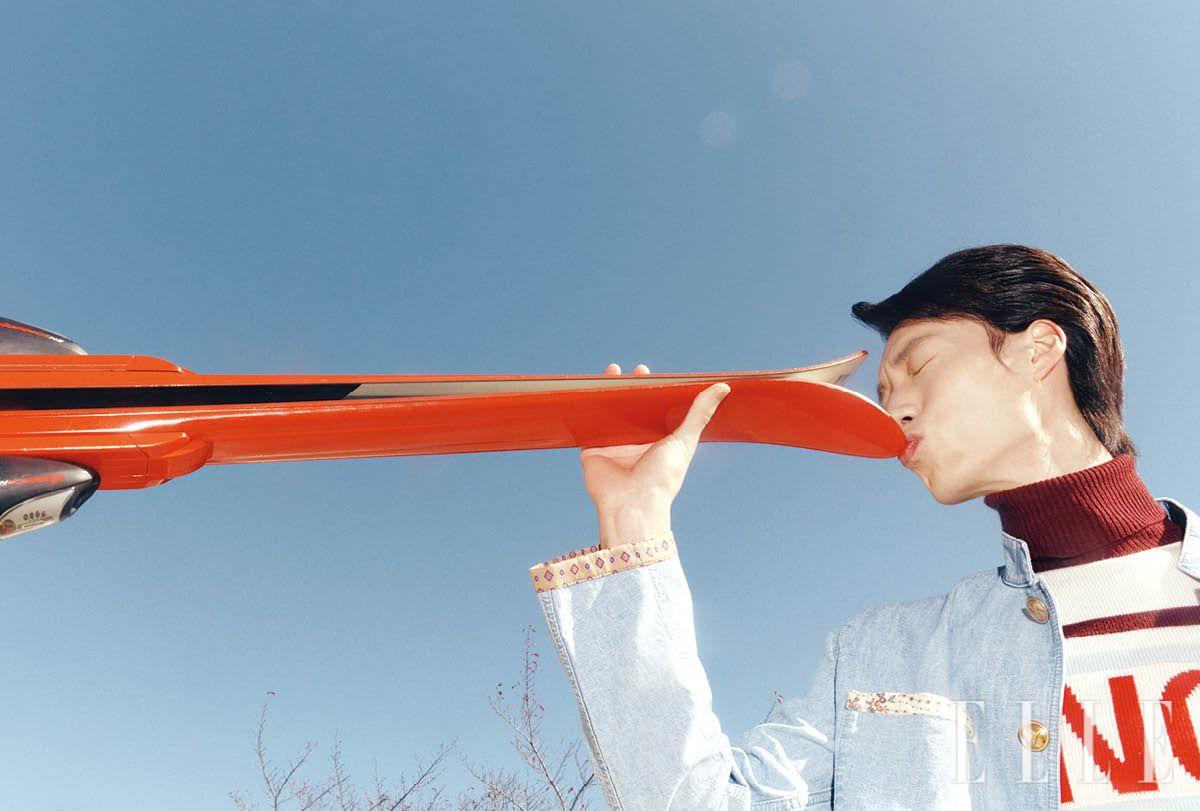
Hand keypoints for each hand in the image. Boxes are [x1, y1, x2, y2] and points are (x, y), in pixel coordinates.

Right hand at [581, 361, 730, 547]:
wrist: (633, 504)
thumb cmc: (663, 478)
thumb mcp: (684, 440)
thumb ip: (700, 413)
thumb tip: (724, 387)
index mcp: (656, 439)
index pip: (651, 408)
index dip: (648, 389)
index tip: (645, 372)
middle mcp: (634, 441)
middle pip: (628, 408)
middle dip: (626, 388)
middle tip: (627, 371)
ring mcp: (612, 445)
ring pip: (607, 413)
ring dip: (605, 395)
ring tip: (607, 374)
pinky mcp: (592, 451)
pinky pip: (587, 426)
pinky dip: (584, 411)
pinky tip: (583, 394)